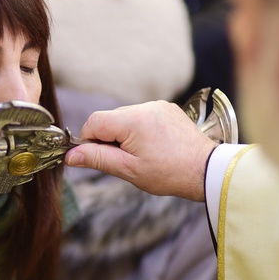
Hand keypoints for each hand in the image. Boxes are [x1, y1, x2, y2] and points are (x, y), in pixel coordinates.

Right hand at [64, 100, 217, 200]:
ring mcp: (158, 106)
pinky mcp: (167, 109)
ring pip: (125, 118)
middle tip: (123, 161)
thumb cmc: (170, 173)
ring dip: (124, 135)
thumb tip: (70, 155)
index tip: (97, 157)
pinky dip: (139, 130)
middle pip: (109, 119)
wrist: (207, 170)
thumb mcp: (128, 170)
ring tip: (141, 156)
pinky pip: (142, 116)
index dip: (89, 140)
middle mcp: (145, 107)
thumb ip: (97, 158)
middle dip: (109, 139)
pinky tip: (152, 147)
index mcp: (133, 120)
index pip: (94, 122)